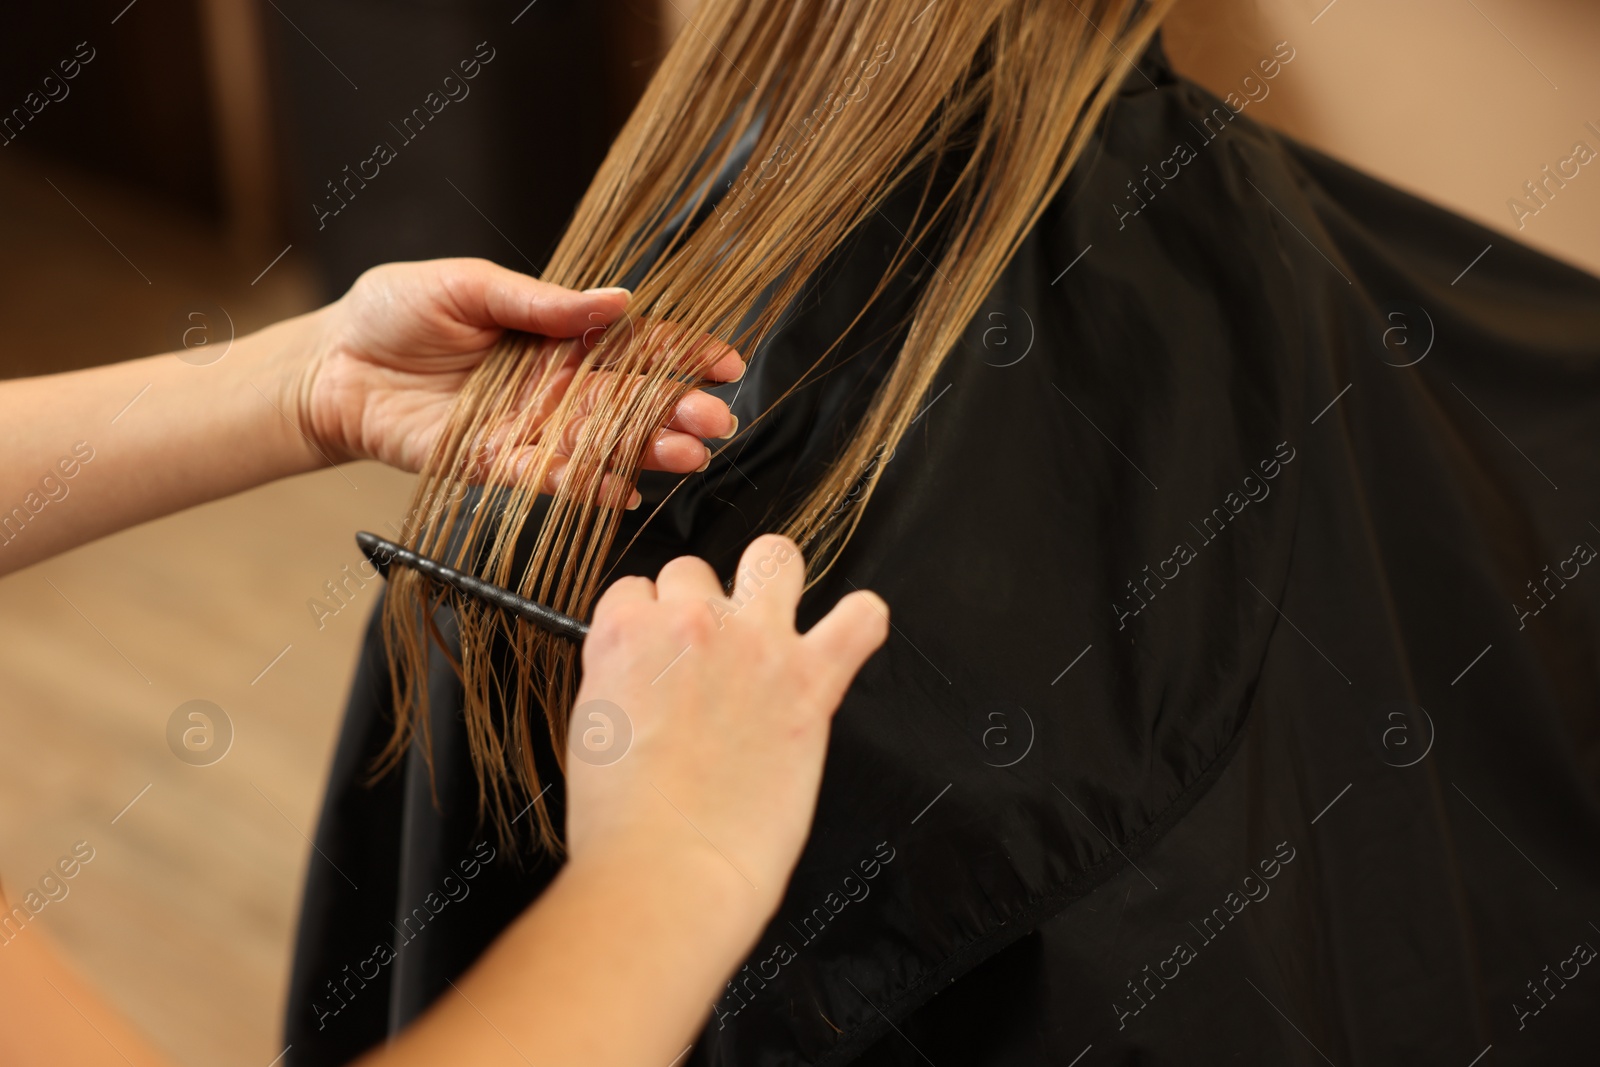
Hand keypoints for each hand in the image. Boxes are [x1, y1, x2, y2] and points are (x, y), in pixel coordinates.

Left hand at [282, 258, 742, 491]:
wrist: (333, 362)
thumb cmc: (395, 312)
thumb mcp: (468, 285)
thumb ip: (541, 302)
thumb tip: (617, 301)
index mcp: (559, 336)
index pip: (637, 346)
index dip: (684, 354)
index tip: (726, 364)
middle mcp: (555, 385)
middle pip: (631, 401)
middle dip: (678, 412)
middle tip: (716, 422)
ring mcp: (530, 427)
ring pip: (600, 444)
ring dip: (645, 454)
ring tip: (686, 459)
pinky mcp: (494, 463)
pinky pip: (546, 477)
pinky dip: (582, 486)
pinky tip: (622, 491)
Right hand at [564, 536, 889, 917]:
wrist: (668, 869)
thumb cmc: (623, 822)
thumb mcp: (590, 727)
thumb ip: (624, 679)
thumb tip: (650, 675)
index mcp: (625, 633)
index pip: (637, 591)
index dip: (648, 625)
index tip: (658, 659)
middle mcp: (691, 623)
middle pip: (695, 572)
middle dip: (699, 607)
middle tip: (706, 660)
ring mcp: (755, 644)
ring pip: (774, 558)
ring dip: (772, 583)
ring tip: (770, 627)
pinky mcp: (811, 680)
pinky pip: (860, 618)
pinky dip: (860, 621)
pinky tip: (849, 635)